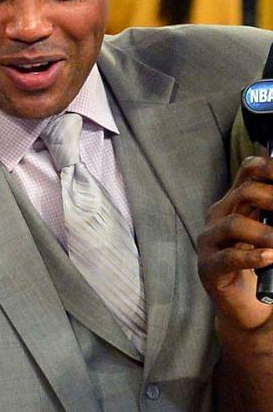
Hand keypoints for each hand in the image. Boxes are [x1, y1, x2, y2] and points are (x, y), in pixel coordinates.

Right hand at [198, 156, 272, 331]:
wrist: (243, 306)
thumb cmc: (260, 265)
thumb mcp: (267, 233)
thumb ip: (271, 213)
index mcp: (234, 203)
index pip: (248, 172)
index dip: (268, 168)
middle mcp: (219, 216)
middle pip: (244, 193)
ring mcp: (210, 242)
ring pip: (234, 224)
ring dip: (266, 233)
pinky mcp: (209, 268)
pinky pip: (228, 258)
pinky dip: (252, 257)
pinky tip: (270, 258)